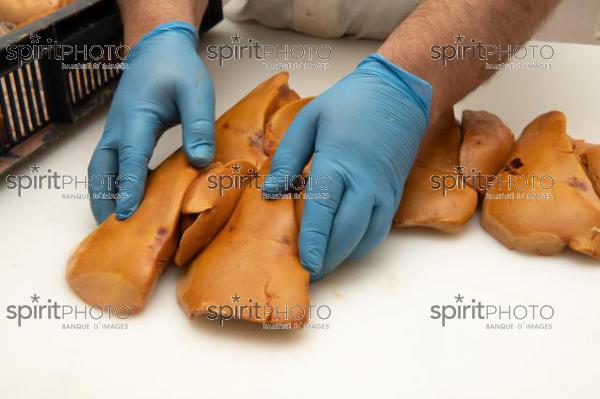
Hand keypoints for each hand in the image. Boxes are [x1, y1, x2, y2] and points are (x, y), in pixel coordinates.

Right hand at [88, 22, 214, 222]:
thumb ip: (197, 125)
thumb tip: (200, 162)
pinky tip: (129, 200)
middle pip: (102, 171)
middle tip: (114, 232)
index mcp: (136, 119)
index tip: (127, 215)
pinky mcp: (122, 134)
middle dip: (105, 201)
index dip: (128, 188)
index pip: (130, 159)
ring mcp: (117, 132)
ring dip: (105, 195)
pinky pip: (112, 164)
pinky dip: (114, 184)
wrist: (157, 49)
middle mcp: (119, 129)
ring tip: (116, 225)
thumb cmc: (176, 69)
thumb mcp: (195, 92)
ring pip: (102, 169)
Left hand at [263, 54, 431, 279]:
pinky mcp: (393, 197)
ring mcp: (383, 193)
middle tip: (307, 272)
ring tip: (321, 264)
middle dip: (327, 258)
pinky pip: (377, 231)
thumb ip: (288, 157)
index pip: (322, 211)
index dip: (313, 241)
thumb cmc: (350, 104)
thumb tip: (271, 193)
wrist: (398, 96)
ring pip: (365, 238)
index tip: (305, 265)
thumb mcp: (310, 120)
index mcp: (338, 163)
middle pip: (345, 233)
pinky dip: (360, 246)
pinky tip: (342, 246)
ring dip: (343, 256)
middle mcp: (364, 184)